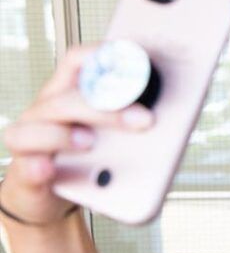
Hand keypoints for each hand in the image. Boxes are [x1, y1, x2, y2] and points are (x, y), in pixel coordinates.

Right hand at [1, 45, 152, 226]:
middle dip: (107, 106)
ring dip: (66, 134)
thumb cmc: (89, 159)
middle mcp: (48, 111)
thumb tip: (181, 113)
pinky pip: (27, 166)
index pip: (80, 62)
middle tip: (144, 120)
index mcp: (72, 93)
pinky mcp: (26, 170)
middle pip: (69, 97)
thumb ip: (138, 121)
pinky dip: (39, 166)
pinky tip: (50, 168)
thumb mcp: (117, 137)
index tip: (135, 57)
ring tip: (91, 142)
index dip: (103, 56)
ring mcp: (32, 139)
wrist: (53, 196)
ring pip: (38, 127)